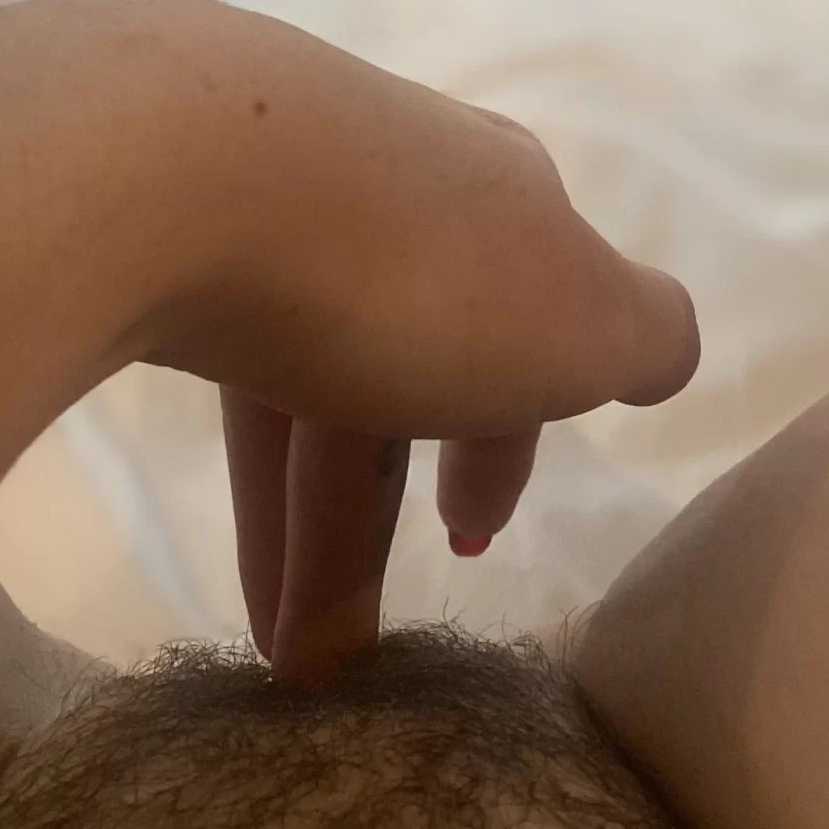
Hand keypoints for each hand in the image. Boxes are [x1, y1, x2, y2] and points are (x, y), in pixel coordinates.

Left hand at [69, 0, 698, 686]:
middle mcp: (393, 179)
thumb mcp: (584, 318)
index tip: (470, 537)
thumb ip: (644, 337)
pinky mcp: (165, 226)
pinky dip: (244, 483)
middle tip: (357, 651)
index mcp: (501, 195)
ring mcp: (270, 196)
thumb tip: (662, 353)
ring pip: (308, 386)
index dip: (506, 440)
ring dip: (306, 540)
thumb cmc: (417, 265)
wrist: (177, 160)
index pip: (525, 325)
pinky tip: (229, 551)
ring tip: (289, 668)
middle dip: (380, 520)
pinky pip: (228, 372)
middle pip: (404, 368)